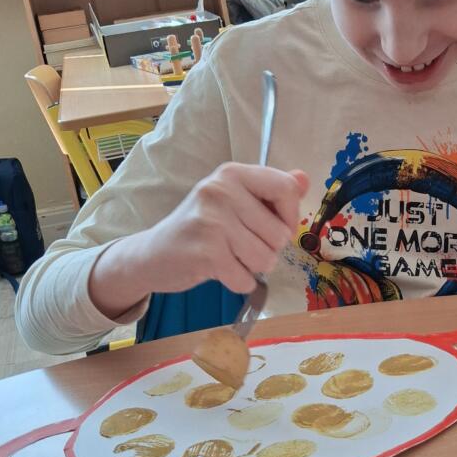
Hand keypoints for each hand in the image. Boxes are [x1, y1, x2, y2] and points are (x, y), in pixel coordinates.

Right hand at [90, 164, 308, 318]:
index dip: (289, 217)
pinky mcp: (206, 253)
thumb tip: (304, 179)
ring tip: (229, 257)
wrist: (151, 255)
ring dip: (252, 267)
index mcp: (232, 174)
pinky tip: (219, 271)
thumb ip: (270, 191)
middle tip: (239, 245)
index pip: (286, 189)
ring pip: (266, 259)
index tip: (274, 227)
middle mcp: (221, 190)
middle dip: (267, 249)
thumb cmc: (200, 228)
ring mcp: (212, 221)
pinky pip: (246, 279)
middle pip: (280, 233)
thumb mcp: (234, 201)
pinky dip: (238, 282)